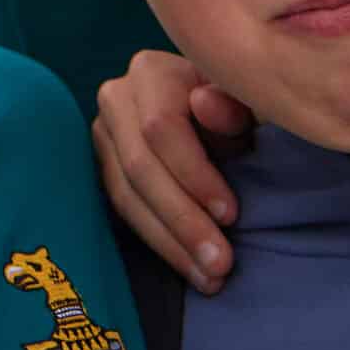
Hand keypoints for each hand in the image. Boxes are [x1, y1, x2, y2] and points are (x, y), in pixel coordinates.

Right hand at [92, 48, 255, 293]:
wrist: (214, 114)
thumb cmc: (238, 106)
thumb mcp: (247, 99)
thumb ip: (232, 102)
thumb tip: (203, 104)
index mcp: (149, 71)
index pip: (161, 128)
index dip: (194, 174)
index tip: (231, 215)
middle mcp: (115, 97)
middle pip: (139, 166)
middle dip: (182, 220)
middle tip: (221, 263)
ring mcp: (103, 134)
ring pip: (126, 195)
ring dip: (170, 242)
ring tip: (211, 277)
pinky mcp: (103, 167)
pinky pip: (123, 210)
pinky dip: (158, 242)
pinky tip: (190, 268)